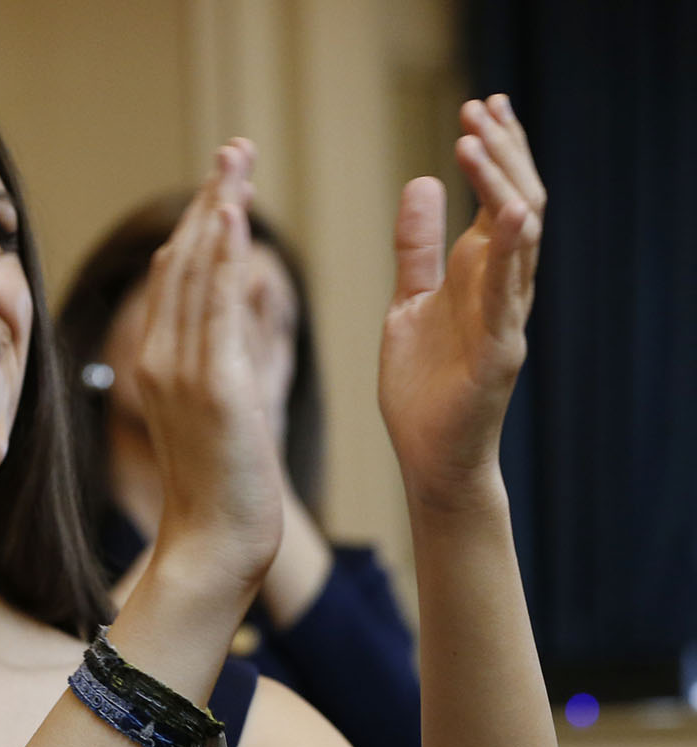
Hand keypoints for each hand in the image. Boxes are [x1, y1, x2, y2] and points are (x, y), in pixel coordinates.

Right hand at [129, 139, 284, 590]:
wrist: (215, 544)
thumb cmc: (226, 489)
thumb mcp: (228, 411)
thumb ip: (234, 355)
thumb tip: (253, 304)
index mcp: (158, 368)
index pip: (175, 280)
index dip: (199, 225)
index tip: (221, 181)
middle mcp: (159, 361)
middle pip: (181, 262)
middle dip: (208, 199)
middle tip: (234, 148)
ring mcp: (180, 372)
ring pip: (195, 273)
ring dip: (216, 210)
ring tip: (236, 161)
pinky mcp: (211, 386)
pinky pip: (213, 306)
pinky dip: (219, 257)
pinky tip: (231, 216)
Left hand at [379, 95, 543, 511]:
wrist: (430, 458)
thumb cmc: (423, 385)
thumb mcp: (409, 301)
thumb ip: (417, 247)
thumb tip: (421, 181)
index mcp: (480, 275)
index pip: (498, 198)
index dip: (492, 152)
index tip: (477, 106)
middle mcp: (503, 289)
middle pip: (518, 204)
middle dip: (501, 154)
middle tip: (479, 108)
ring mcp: (506, 319)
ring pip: (520, 242)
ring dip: (502, 187)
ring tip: (480, 142)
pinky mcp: (499, 353)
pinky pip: (509, 297)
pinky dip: (511, 255)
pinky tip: (510, 216)